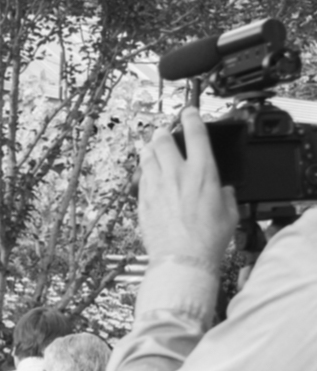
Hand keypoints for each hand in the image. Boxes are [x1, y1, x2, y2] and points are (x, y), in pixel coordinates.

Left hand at [139, 106, 238, 266]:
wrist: (182, 258)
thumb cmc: (207, 239)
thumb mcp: (229, 212)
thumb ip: (224, 195)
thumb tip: (222, 191)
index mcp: (202, 172)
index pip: (195, 134)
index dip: (191, 117)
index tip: (188, 112)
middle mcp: (176, 174)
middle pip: (162, 139)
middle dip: (163, 131)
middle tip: (165, 131)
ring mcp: (156, 185)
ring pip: (146, 155)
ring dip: (149, 148)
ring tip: (152, 147)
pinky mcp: (142, 198)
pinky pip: (140, 176)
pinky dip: (144, 170)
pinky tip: (147, 173)